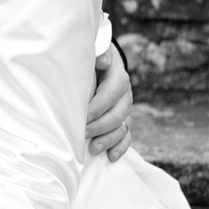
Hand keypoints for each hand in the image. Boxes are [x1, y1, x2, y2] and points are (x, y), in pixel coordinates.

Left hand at [86, 42, 132, 160]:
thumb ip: (98, 54)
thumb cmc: (91, 59)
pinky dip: (120, 147)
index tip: (82, 117)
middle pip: (117, 114)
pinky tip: (111, 156)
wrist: (101, 63)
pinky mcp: (124, 120)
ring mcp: (126, 109)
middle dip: (99, 126)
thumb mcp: (94, 51)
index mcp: (118, 77)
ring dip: (108, 139)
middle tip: (82, 133)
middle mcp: (125, 95)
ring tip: (93, 148)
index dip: (97, 107)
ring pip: (122, 127)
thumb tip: (102, 60)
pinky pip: (126, 136)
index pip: (109, 94)